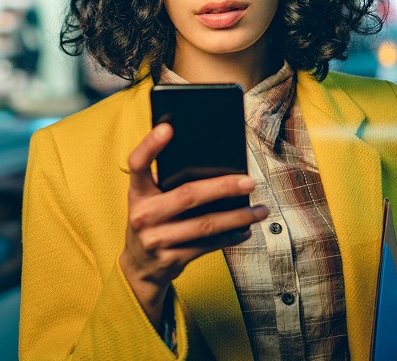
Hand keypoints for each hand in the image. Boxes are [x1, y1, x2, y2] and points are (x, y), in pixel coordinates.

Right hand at [119, 122, 267, 326]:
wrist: (139, 268)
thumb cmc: (152, 222)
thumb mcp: (149, 200)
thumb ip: (168, 183)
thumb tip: (213, 163)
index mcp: (137, 193)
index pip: (137, 164)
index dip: (150, 145)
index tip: (168, 127)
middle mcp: (142, 215)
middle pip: (187, 195)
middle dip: (223, 187)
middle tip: (249, 182)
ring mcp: (156, 240)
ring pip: (205, 225)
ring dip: (237, 217)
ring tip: (260, 210)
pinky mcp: (171, 259)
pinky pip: (208, 245)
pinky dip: (230, 237)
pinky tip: (246, 229)